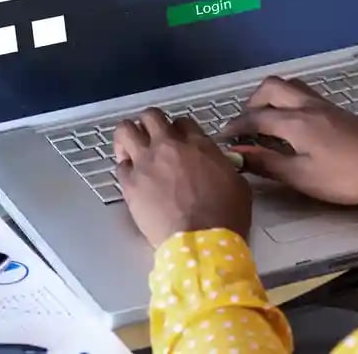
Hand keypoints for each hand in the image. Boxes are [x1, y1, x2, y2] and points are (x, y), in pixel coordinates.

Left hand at [114, 109, 251, 246]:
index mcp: (198, 144)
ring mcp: (146, 163)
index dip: (180, 130)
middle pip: (151, 116)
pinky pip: (120, 165)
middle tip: (152, 137)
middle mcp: (169, 146)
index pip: (182, 122)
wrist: (201, 242)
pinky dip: (125, 168)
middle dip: (150, 124)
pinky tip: (132, 177)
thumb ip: (222, 166)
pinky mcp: (130, 184)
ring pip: (125, 130)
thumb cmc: (225, 216)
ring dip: (128, 136)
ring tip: (131, 148)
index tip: (180, 141)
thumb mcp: (237, 184)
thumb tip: (219, 165)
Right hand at [221, 77, 357, 205]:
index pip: (255, 117)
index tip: (222, 138)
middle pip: (271, 88)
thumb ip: (269, 163)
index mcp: (296, 122)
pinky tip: (292, 125)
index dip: (235, 127)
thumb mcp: (303, 177)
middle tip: (244, 126)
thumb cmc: (348, 176)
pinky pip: (304, 95)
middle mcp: (308, 106)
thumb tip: (239, 154)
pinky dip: (288, 102)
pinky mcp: (338, 112)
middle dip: (251, 103)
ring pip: (290, 86)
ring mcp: (325, 106)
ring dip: (271, 98)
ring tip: (265, 122)